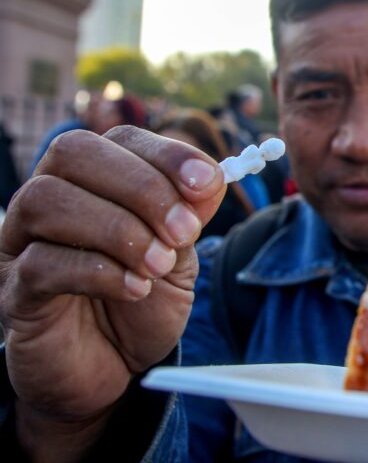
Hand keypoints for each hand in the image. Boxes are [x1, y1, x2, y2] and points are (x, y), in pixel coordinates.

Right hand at [0, 127, 224, 459]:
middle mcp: (51, 198)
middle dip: (141, 187)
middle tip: (182, 231)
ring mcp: (23, 242)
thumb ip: (189, 215)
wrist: (115, 368)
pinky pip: (40, 262)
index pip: (121, 140)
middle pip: (75, 153)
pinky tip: (135, 289)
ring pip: (47, 200)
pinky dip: (98, 272)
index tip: (206, 183)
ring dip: (118, 229)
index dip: (166, 154)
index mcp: (95, 181)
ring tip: (158, 265)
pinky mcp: (15, 292)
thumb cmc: (143, 302)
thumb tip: (208, 178)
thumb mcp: (180, 255)